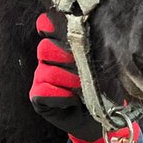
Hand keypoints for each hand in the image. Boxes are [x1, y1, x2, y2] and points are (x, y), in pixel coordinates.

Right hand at [29, 13, 137, 142]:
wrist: (100, 118)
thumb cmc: (104, 87)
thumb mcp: (104, 63)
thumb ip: (95, 46)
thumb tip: (96, 31)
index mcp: (62, 44)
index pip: (47, 24)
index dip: (53, 25)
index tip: (68, 32)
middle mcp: (47, 59)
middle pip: (45, 47)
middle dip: (66, 57)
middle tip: (82, 68)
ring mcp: (40, 77)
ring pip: (46, 71)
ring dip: (68, 80)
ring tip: (82, 87)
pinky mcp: (37, 96)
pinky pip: (43, 91)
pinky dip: (60, 96)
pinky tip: (72, 100)